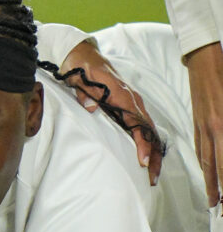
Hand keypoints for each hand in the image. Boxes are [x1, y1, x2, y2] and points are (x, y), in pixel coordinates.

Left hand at [60, 39, 162, 184]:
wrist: (81, 54)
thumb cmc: (79, 68)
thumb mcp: (77, 79)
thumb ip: (84, 93)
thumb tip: (91, 107)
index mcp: (121, 94)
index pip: (137, 123)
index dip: (142, 143)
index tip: (143, 160)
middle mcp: (131, 99)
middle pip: (149, 130)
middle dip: (153, 154)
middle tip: (152, 177)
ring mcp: (131, 102)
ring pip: (149, 129)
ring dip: (153, 151)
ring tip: (153, 174)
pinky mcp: (128, 105)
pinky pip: (142, 126)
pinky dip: (148, 142)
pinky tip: (149, 157)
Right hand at [186, 43, 222, 205]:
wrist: (206, 59)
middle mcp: (214, 129)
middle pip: (216, 167)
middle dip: (219, 191)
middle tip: (221, 210)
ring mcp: (203, 126)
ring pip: (206, 161)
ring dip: (210, 183)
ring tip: (212, 200)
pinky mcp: (198, 122)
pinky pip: (200, 148)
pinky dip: (203, 164)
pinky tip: (206, 172)